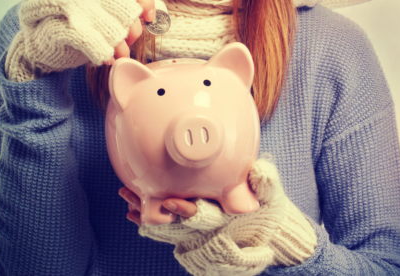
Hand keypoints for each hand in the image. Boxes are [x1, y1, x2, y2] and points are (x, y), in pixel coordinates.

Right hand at [4, 0, 150, 81]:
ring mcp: (72, 3)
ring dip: (120, 47)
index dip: (146, 2)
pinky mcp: (62, 26)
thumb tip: (158, 13)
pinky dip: (104, 54)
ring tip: (116, 54)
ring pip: (116, 30)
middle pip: (128, 10)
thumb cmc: (73, 23)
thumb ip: (123, 2)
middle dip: (132, 31)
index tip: (148, 19)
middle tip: (125, 42)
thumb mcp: (98, 5)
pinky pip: (96, 43)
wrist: (34, 41)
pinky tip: (103, 59)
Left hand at [130, 159, 317, 272]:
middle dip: (153, 212)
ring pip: (167, 226)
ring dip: (146, 214)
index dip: (185, 211)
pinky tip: (132, 209)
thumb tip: (260, 168)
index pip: (203, 215)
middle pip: (175, 223)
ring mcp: (199, 232)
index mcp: (225, 218)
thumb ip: (267, 182)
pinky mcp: (192, 231)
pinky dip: (150, 219)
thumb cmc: (271, 211)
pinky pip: (166, 227)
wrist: (271, 232)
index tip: (169, 201)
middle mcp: (209, 229)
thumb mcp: (273, 196)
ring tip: (126, 198)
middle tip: (132, 199)